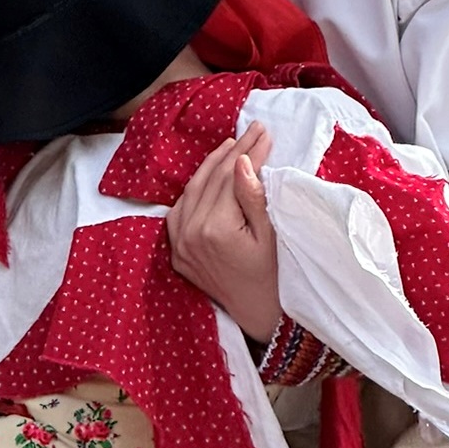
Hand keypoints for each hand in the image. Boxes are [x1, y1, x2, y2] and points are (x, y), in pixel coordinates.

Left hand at [166, 122, 281, 341]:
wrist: (258, 315)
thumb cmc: (272, 275)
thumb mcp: (269, 234)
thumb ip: (252, 197)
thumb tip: (240, 161)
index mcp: (214, 229)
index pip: (229, 177)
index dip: (248, 152)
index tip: (263, 133)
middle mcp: (189, 233)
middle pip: (209, 180)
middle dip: (233, 153)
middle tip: (252, 131)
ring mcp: (178, 243)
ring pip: (191, 191)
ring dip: (211, 166)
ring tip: (231, 146)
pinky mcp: (176, 250)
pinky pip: (180, 210)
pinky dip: (195, 189)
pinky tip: (209, 176)